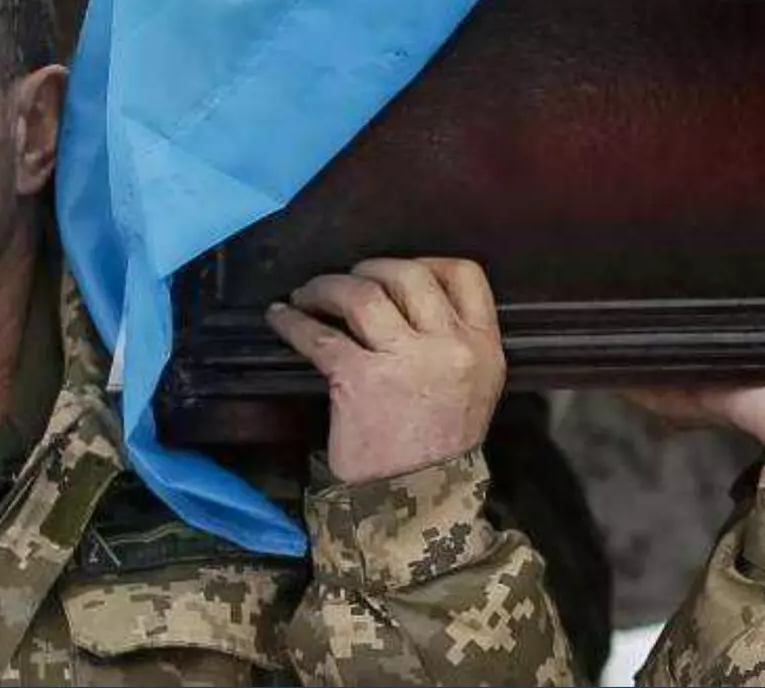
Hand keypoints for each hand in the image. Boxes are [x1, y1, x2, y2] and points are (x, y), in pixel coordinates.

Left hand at [267, 257, 504, 484]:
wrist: (416, 503)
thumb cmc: (440, 448)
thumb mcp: (474, 390)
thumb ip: (454, 345)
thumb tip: (405, 306)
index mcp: (484, 348)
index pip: (465, 276)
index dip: (427, 261)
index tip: (398, 270)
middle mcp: (451, 347)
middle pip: (409, 275)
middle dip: (370, 269)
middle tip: (347, 279)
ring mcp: (406, 361)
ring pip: (363, 294)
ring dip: (328, 287)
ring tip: (308, 294)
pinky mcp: (360, 380)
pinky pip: (320, 336)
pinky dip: (293, 323)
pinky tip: (280, 318)